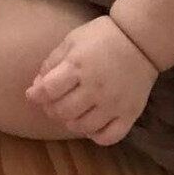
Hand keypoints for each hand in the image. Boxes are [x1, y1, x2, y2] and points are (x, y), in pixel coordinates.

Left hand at [25, 16, 158, 146]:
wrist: (140, 40)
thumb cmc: (101, 37)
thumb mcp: (72, 41)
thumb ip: (52, 62)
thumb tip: (36, 86)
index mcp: (77, 66)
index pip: (49, 90)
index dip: (36, 95)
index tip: (33, 95)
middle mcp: (94, 88)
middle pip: (63, 111)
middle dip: (51, 109)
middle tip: (52, 104)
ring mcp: (113, 104)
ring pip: (83, 127)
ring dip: (71, 122)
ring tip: (71, 113)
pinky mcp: (130, 114)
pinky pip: (109, 137)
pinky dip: (96, 136)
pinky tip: (92, 125)